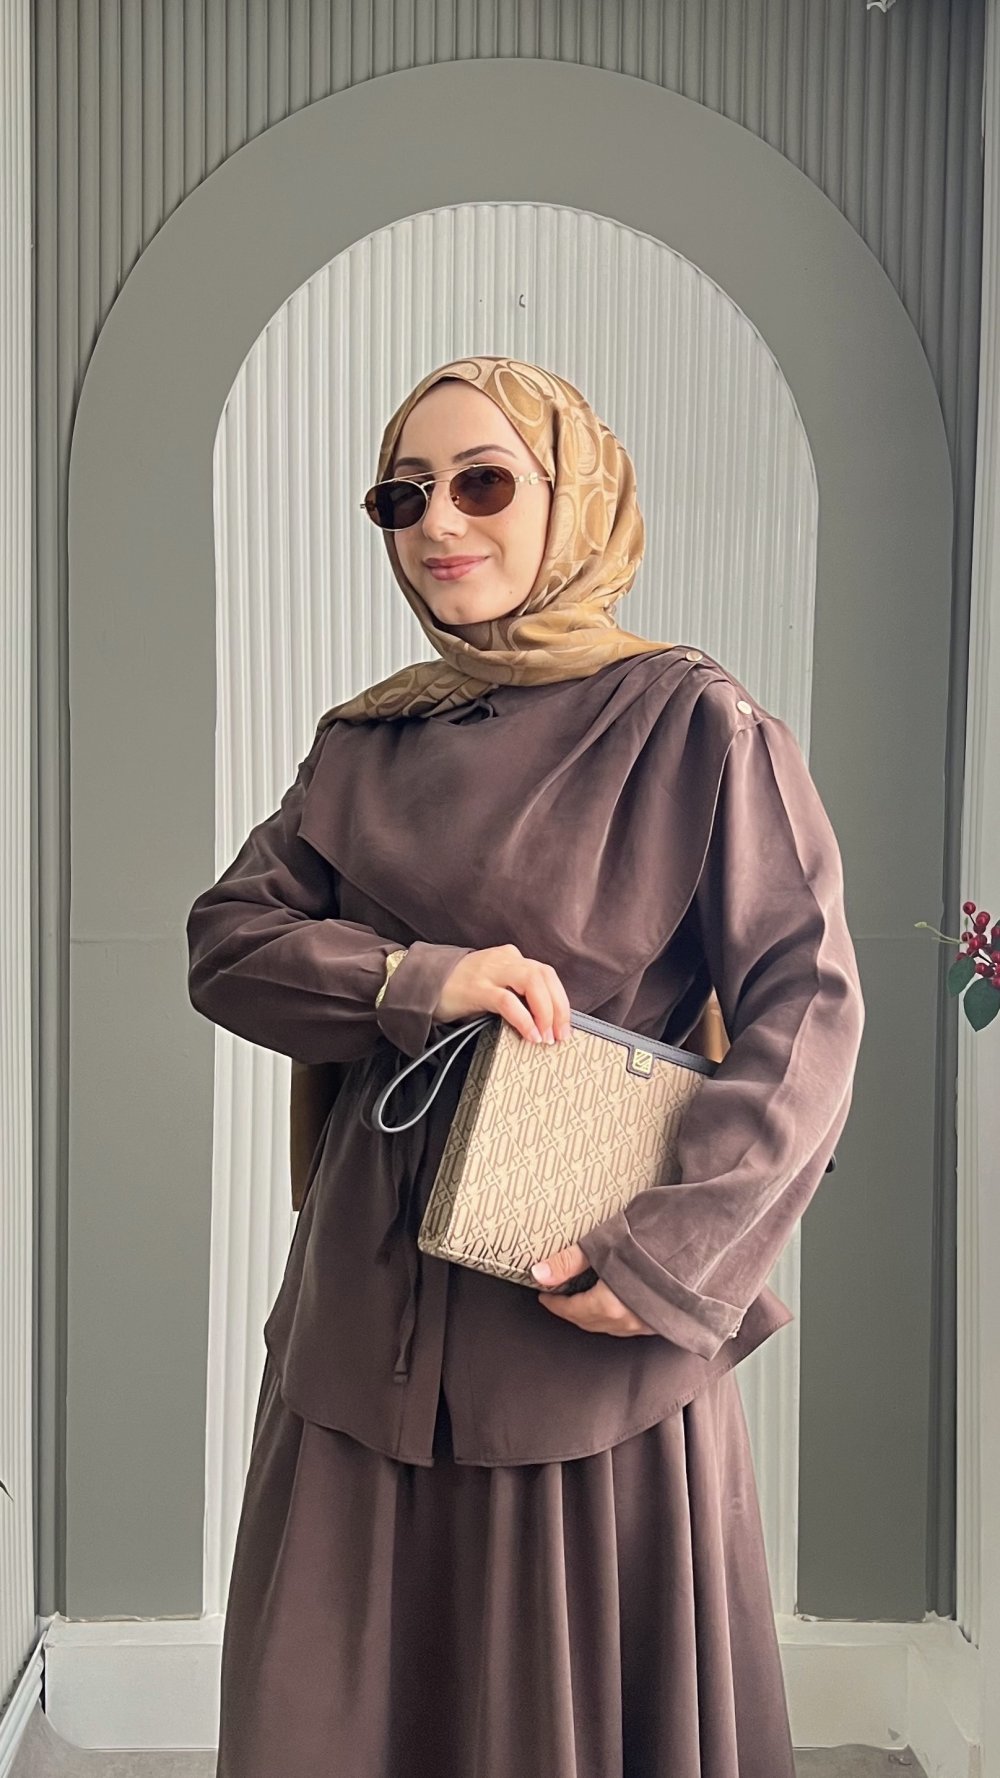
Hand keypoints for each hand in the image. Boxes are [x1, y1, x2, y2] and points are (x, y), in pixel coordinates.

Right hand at [433, 943, 571, 1044]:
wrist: (424, 984)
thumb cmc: (460, 989)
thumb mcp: (494, 985)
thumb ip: (517, 994)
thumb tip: (543, 1021)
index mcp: (511, 958)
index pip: (547, 974)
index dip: (561, 1000)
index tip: (564, 1025)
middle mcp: (505, 960)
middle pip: (545, 977)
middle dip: (558, 1008)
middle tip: (560, 1034)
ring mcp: (490, 972)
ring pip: (532, 984)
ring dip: (546, 1012)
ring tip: (547, 1036)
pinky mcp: (477, 988)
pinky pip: (508, 1001)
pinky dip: (524, 1019)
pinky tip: (530, 1034)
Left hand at [531, 1243, 657, 1336]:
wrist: (702, 1243)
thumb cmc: (653, 1241)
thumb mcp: (605, 1244)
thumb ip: (569, 1262)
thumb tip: (537, 1273)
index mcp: (612, 1305)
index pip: (573, 1312)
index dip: (555, 1304)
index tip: (544, 1296)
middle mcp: (630, 1320)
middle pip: (591, 1322)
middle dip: (572, 1312)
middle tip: (559, 1297)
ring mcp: (649, 1323)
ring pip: (611, 1326)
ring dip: (593, 1316)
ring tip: (583, 1299)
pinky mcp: (664, 1319)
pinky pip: (630, 1325)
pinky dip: (614, 1317)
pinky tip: (615, 1304)